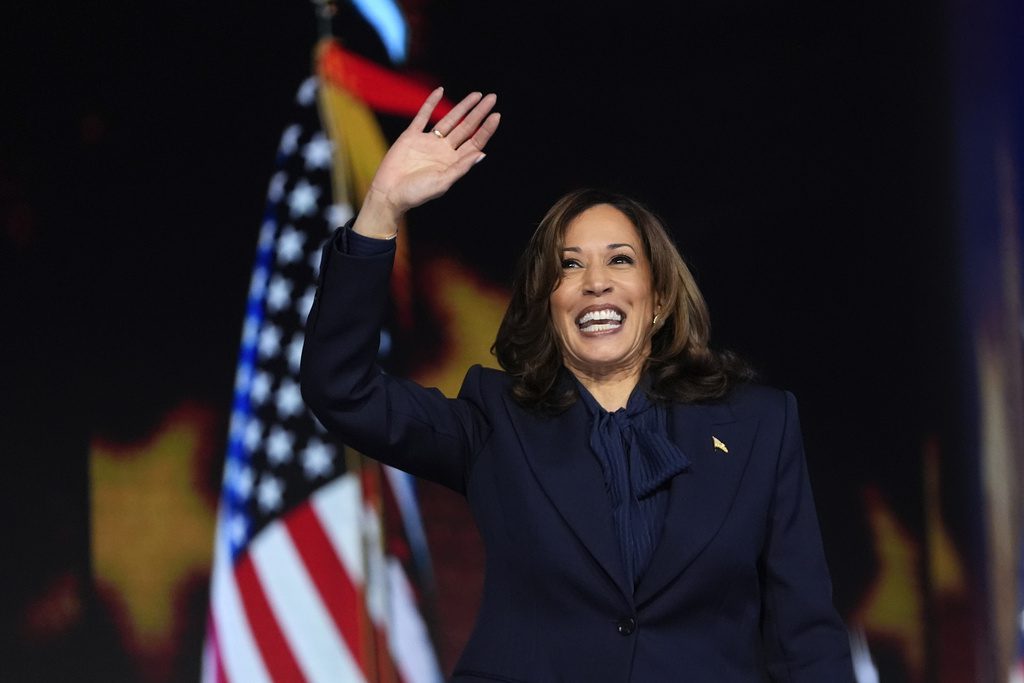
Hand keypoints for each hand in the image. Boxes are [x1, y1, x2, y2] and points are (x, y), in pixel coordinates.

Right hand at [353, 88, 500, 237]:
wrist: (389, 193)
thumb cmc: (416, 193)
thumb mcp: (442, 182)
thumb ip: (461, 167)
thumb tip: (482, 154)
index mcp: (453, 162)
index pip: (475, 142)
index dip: (486, 129)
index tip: (496, 115)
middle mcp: (443, 150)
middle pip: (466, 127)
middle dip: (479, 113)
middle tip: (492, 98)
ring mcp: (428, 142)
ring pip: (449, 119)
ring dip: (462, 107)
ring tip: (477, 95)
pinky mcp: (411, 136)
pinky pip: (422, 116)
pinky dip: (430, 103)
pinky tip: (440, 91)